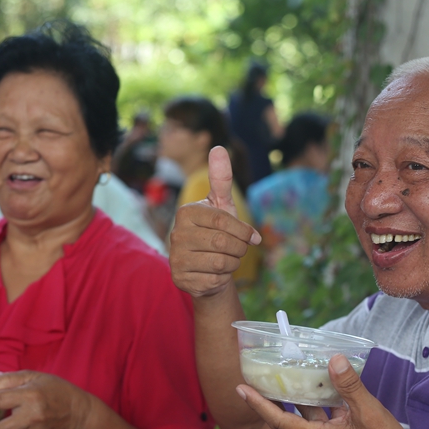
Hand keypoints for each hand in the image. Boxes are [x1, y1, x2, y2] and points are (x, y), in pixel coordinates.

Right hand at [169, 146, 260, 296]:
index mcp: (187, 212)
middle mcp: (176, 233)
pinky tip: (215, 274)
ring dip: (233, 264)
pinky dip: (222, 279)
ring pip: (220, 263)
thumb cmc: (218, 233)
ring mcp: (175, 257)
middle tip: (238, 251)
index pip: (223, 221)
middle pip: (224, 243)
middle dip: (240, 249)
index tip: (253, 238)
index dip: (244, 232)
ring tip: (226, 261)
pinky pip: (213, 280)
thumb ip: (221, 179)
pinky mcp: (179, 279)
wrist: (208, 268)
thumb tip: (218, 148)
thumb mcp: (222, 206)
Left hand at [237, 354, 421, 428]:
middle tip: (258, 381)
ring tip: (288, 379)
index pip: (279, 421)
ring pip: (305, 421)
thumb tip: (333, 360)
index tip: (241, 389)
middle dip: (271, 401)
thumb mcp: (368, 412)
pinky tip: (324, 390)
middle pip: (287, 421)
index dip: (259, 404)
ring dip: (296, 402)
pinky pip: (320, 423)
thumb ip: (349, 385)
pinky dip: (317, 407)